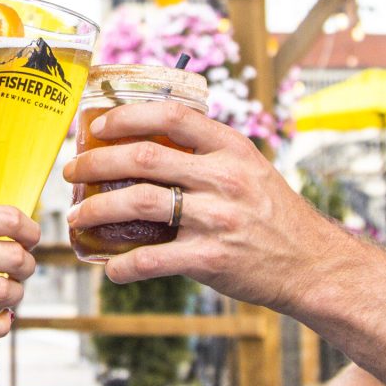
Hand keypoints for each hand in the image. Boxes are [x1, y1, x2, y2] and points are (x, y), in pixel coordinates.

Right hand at [0, 203, 37, 347]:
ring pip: (4, 293)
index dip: (31, 231)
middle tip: (24, 272)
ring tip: (10, 297)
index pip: (6, 219)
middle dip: (28, 266)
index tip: (33, 239)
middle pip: (13, 257)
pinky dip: (2, 326)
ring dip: (17, 297)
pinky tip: (1, 321)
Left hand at [62, 99, 326, 310]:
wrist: (313, 265)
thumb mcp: (249, 170)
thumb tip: (146, 145)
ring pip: (137, 203)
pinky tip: (110, 269)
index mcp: (231, 148)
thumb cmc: (274, 215)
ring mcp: (216, 217)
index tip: (98, 126)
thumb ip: (206, 156)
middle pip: (142, 158)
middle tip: (72, 172)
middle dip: (96, 162)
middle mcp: (223, 177)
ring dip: (97, 210)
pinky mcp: (210, 258)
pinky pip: (152, 259)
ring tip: (77, 218)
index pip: (172, 116)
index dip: (127, 116)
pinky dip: (123, 266)